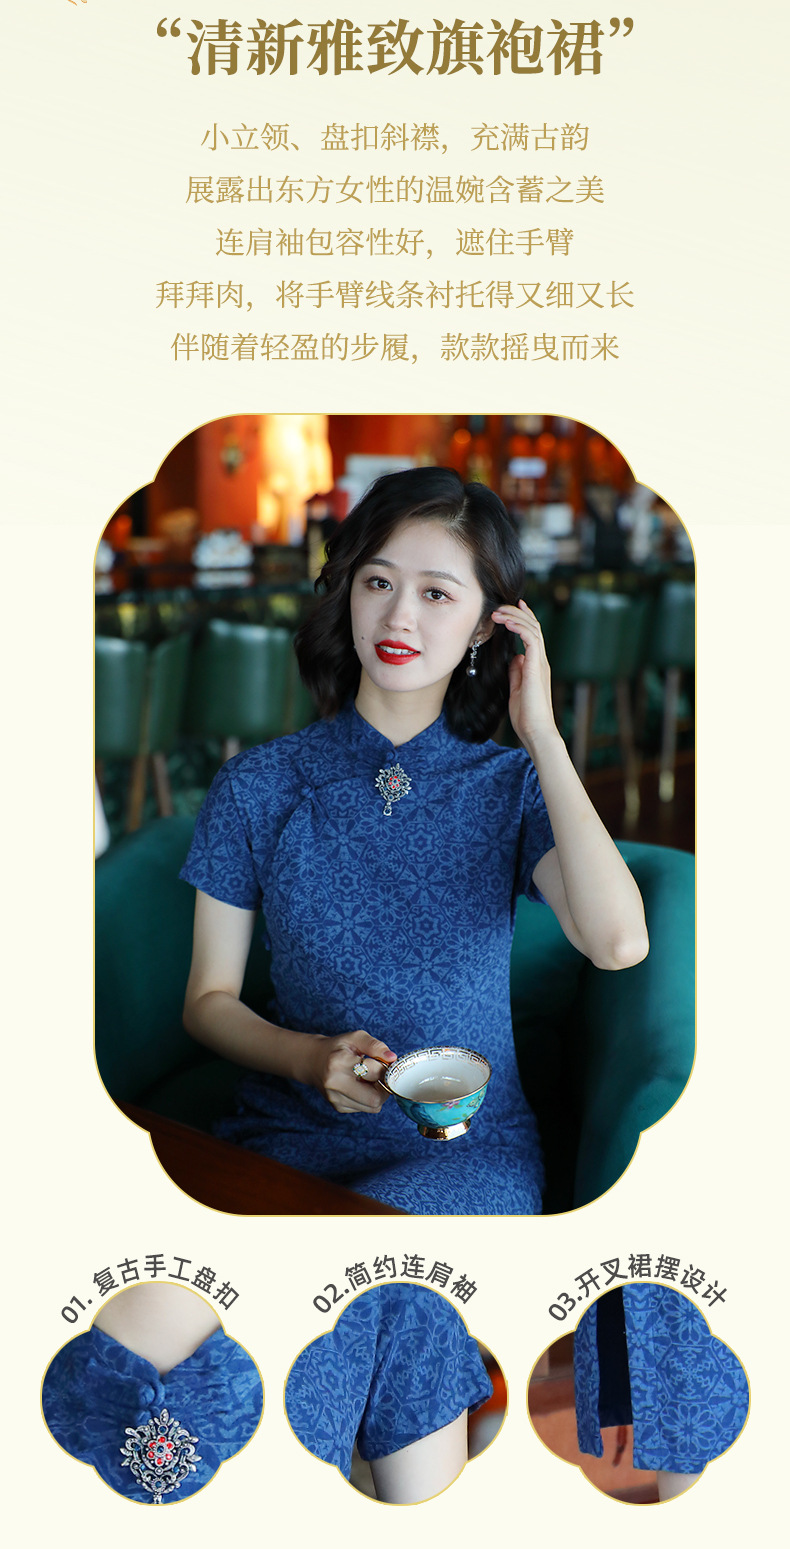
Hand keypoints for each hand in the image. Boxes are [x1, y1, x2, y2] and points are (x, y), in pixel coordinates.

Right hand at [305, 1030, 396, 1114]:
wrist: (313, 1061)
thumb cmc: (338, 1048)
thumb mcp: (355, 1038)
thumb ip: (375, 1045)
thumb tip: (392, 1058)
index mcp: (339, 1062)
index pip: (375, 1073)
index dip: (385, 1068)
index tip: (383, 1063)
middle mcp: (335, 1083)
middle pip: (375, 1098)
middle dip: (384, 1087)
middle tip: (379, 1075)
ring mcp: (335, 1098)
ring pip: (373, 1106)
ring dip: (377, 1094)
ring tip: (368, 1080)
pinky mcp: (338, 1107)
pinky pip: (366, 1108)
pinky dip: (368, 1098)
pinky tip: (360, 1086)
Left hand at [490, 599, 556, 750]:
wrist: (536, 730)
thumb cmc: (526, 715)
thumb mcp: (516, 689)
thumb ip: (517, 672)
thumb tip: (514, 659)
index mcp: (536, 665)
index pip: (532, 634)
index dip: (523, 618)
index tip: (512, 607)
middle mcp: (540, 660)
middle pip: (533, 627)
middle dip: (517, 612)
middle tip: (501, 605)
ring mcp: (540, 663)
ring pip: (532, 629)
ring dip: (515, 617)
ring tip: (499, 612)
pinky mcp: (537, 667)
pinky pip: (531, 640)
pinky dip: (520, 628)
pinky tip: (508, 622)